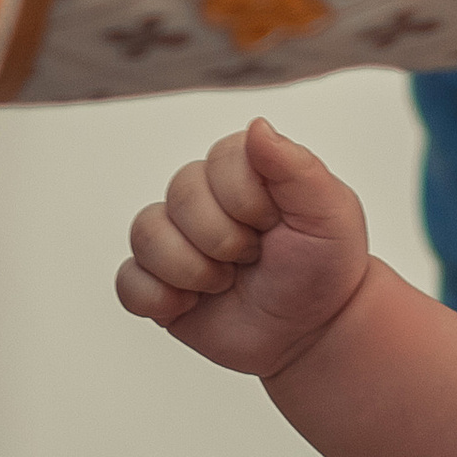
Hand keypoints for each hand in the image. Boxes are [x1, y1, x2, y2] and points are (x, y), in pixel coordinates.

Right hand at [116, 118, 371, 378]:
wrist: (313, 330)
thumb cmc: (325, 265)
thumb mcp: (328, 213)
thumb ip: (295, 167)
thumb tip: (256, 126)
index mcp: (244, 169)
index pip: (218, 160)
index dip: (246, 201)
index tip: (274, 225)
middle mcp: (204, 197)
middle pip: (179, 195)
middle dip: (223, 239)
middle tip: (253, 258)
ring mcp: (177, 240)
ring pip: (146, 233)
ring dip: (192, 269)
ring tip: (225, 283)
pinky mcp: (158, 282)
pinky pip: (128, 281)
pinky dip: (158, 298)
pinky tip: (192, 304)